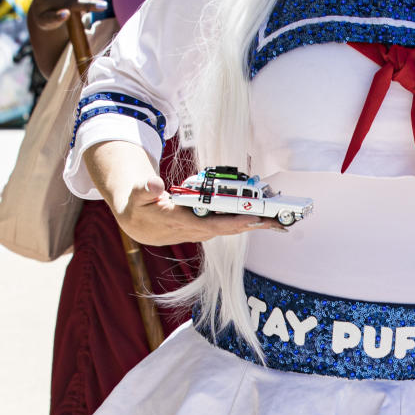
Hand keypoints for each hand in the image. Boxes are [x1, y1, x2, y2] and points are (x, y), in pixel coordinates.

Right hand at [110, 174, 286, 245]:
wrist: (137, 223)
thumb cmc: (137, 206)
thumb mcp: (136, 194)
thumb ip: (144, 189)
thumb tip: (154, 185)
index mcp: (179, 222)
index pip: (210, 225)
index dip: (233, 222)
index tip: (253, 217)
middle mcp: (194, 229)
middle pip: (228, 229)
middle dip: (253, 224)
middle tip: (279, 220)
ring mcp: (201, 230)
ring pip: (231, 227)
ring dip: (254, 223)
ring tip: (278, 219)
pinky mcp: (205, 227)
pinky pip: (228, 224)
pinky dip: (245, 220)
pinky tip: (262, 215)